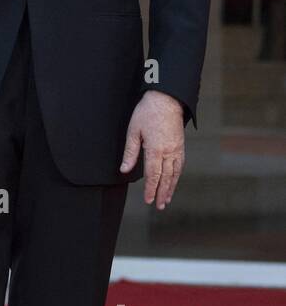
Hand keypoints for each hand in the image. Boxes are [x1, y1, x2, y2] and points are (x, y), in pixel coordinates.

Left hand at [120, 91, 184, 208]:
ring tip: (167, 199)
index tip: (148, 200)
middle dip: (161, 193)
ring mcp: (177, 149)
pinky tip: (174, 181)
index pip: (153, 175)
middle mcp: (168, 152)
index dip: (150, 189)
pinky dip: (177, 176)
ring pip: (175, 173)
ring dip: (171, 187)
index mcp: (155, 149)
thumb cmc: (147, 112)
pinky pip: (180, 165)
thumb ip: (130, 152)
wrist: (167, 99)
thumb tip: (124, 169)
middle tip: (159, 206)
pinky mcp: (181, 145)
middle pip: (165, 177)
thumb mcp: (133, 131)